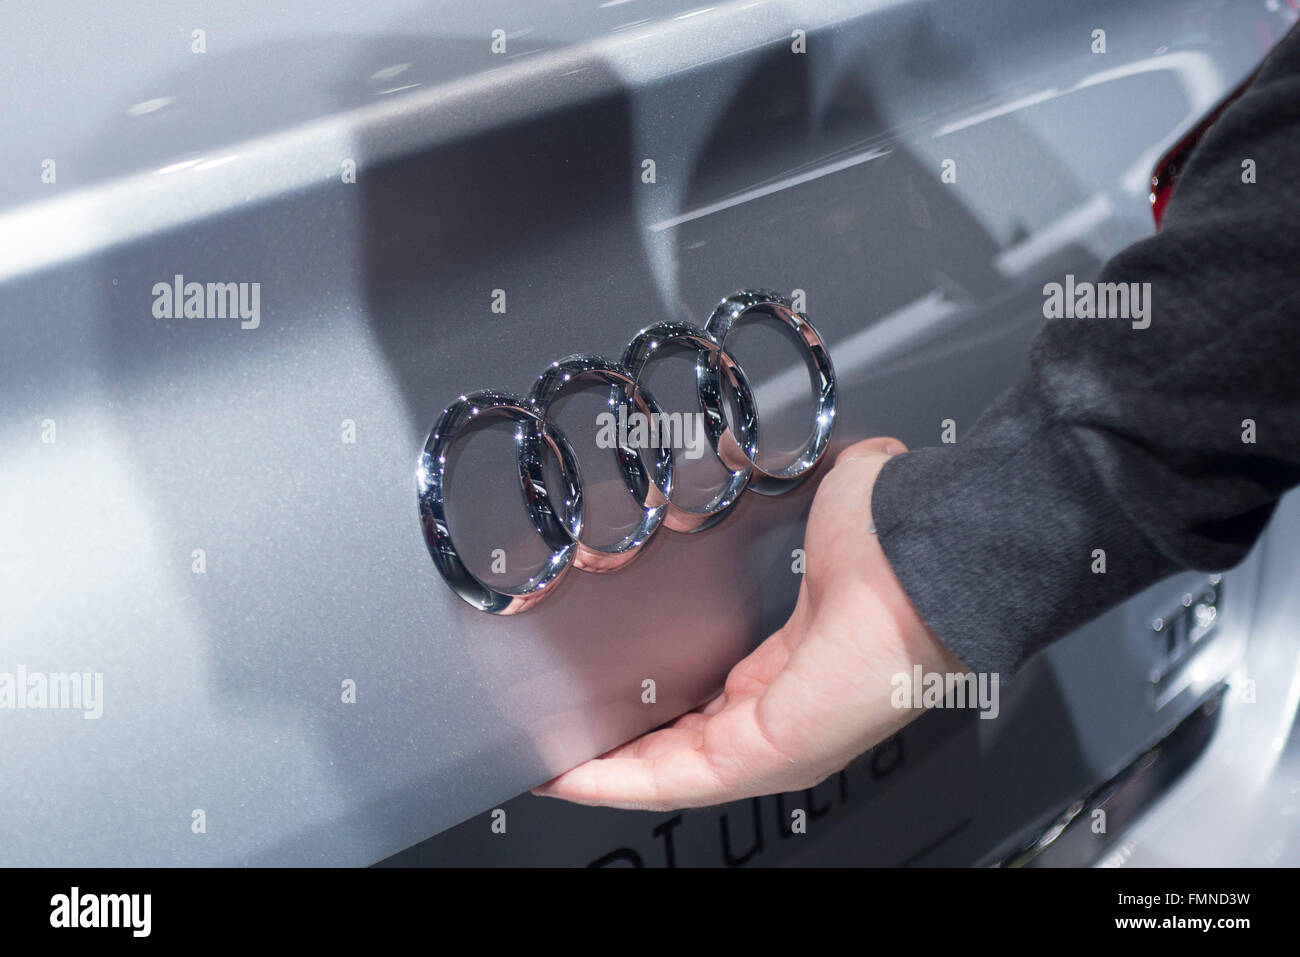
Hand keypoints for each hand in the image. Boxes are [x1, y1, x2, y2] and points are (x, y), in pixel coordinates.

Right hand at [532, 437, 968, 810]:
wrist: (924, 556)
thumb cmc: (890, 539)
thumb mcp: (811, 511)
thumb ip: (767, 483)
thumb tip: (738, 447)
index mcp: (792, 661)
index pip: (709, 701)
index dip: (652, 704)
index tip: (601, 693)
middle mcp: (785, 709)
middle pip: (681, 745)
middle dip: (614, 746)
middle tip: (555, 734)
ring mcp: (778, 740)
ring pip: (671, 772)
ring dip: (602, 772)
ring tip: (545, 761)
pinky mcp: (766, 755)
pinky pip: (675, 781)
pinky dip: (613, 782)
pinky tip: (563, 773)